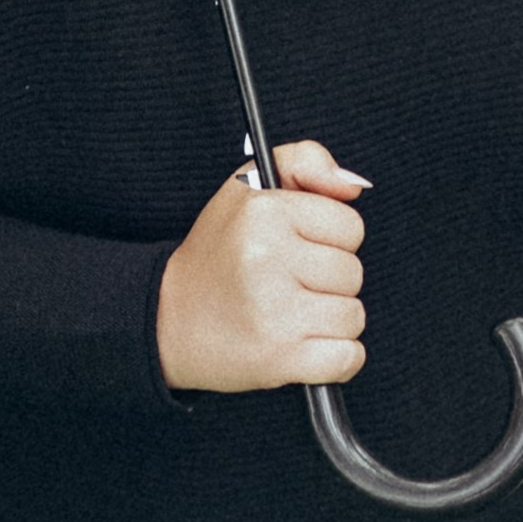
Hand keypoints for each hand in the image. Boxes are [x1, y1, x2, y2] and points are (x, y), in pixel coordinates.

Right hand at [154, 145, 367, 393]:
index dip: (329, 238)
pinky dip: (336, 358)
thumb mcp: (249, 186)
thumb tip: (354, 186)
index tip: (297, 247)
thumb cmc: (219, 252)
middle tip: (287, 283)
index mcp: (263, 212)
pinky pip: (348, 359)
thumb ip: (306, 162)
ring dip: (331, 320)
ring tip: (291, 313)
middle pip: (353, 273)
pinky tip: (306, 346)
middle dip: (329, 281)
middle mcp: (267, 258)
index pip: (350, 226)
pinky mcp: (279, 359)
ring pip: (353, 316)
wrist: (168, 320)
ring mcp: (274, 312)